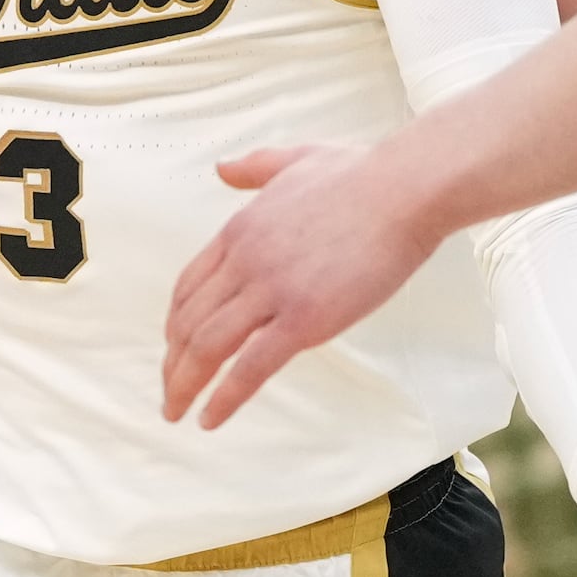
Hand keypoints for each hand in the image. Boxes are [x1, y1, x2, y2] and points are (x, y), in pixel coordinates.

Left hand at [163, 145, 438, 427]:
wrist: (405, 189)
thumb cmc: (362, 174)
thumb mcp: (296, 158)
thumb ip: (255, 167)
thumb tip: (222, 168)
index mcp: (240, 230)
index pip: (189, 286)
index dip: (175, 321)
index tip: (174, 346)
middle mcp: (245, 262)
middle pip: (189, 322)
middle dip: (173, 363)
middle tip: (170, 391)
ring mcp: (272, 291)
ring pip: (208, 348)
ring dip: (184, 385)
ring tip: (177, 412)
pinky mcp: (303, 320)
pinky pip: (250, 369)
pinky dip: (224, 398)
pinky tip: (211, 418)